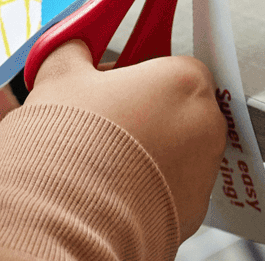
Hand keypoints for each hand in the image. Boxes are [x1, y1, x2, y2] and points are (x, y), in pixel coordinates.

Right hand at [23, 40, 224, 240]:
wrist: (65, 220)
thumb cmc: (70, 150)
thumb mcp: (58, 76)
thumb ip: (72, 50)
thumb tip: (71, 45)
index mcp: (182, 81)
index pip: (169, 61)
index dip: (134, 70)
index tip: (110, 79)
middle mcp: (205, 125)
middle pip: (175, 104)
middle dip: (139, 108)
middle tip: (97, 115)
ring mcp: (203, 172)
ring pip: (174, 147)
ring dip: (142, 147)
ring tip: (96, 154)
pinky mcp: (191, 212)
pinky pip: (169, 186)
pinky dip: (145, 183)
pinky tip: (108, 183)